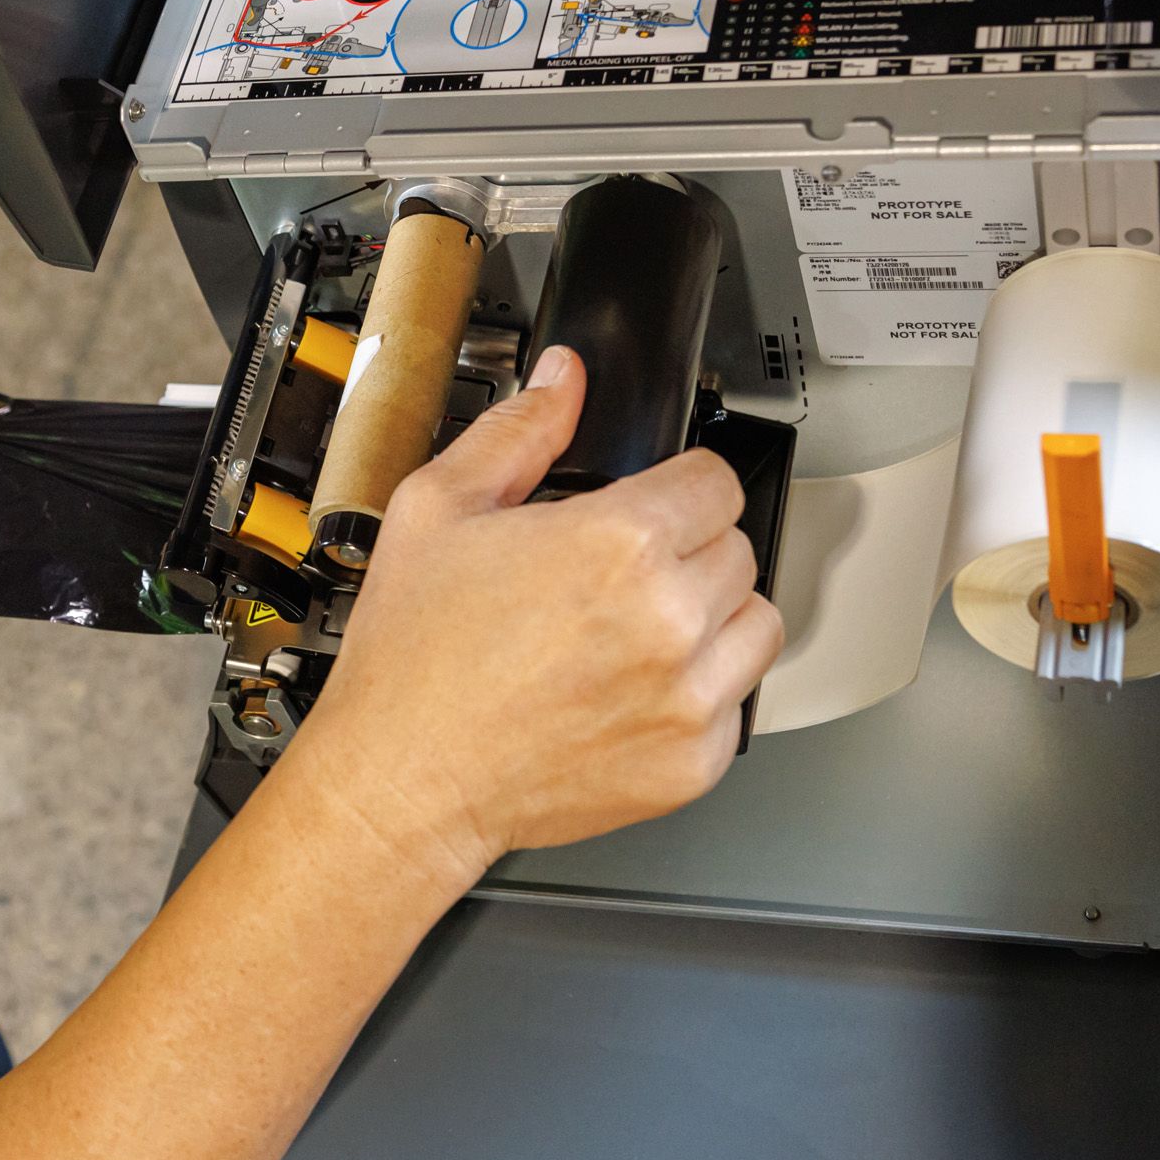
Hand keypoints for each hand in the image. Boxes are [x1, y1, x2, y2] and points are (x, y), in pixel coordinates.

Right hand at [286, 347, 782, 881]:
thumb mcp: (439, 510)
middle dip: (686, 552)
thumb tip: (564, 381)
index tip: (650, 508)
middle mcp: (668, 619)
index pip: (716, 481)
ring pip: (757, 624)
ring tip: (638, 633)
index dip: (676, 487)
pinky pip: (736, 705)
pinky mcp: (691, 763)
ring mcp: (688, 698)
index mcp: (618, 542)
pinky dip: (698, 697)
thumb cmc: (413, 659)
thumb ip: (519, 431)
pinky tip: (632, 692)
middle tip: (618, 578)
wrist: (402, 778)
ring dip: (712, 620)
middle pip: (738, 548)